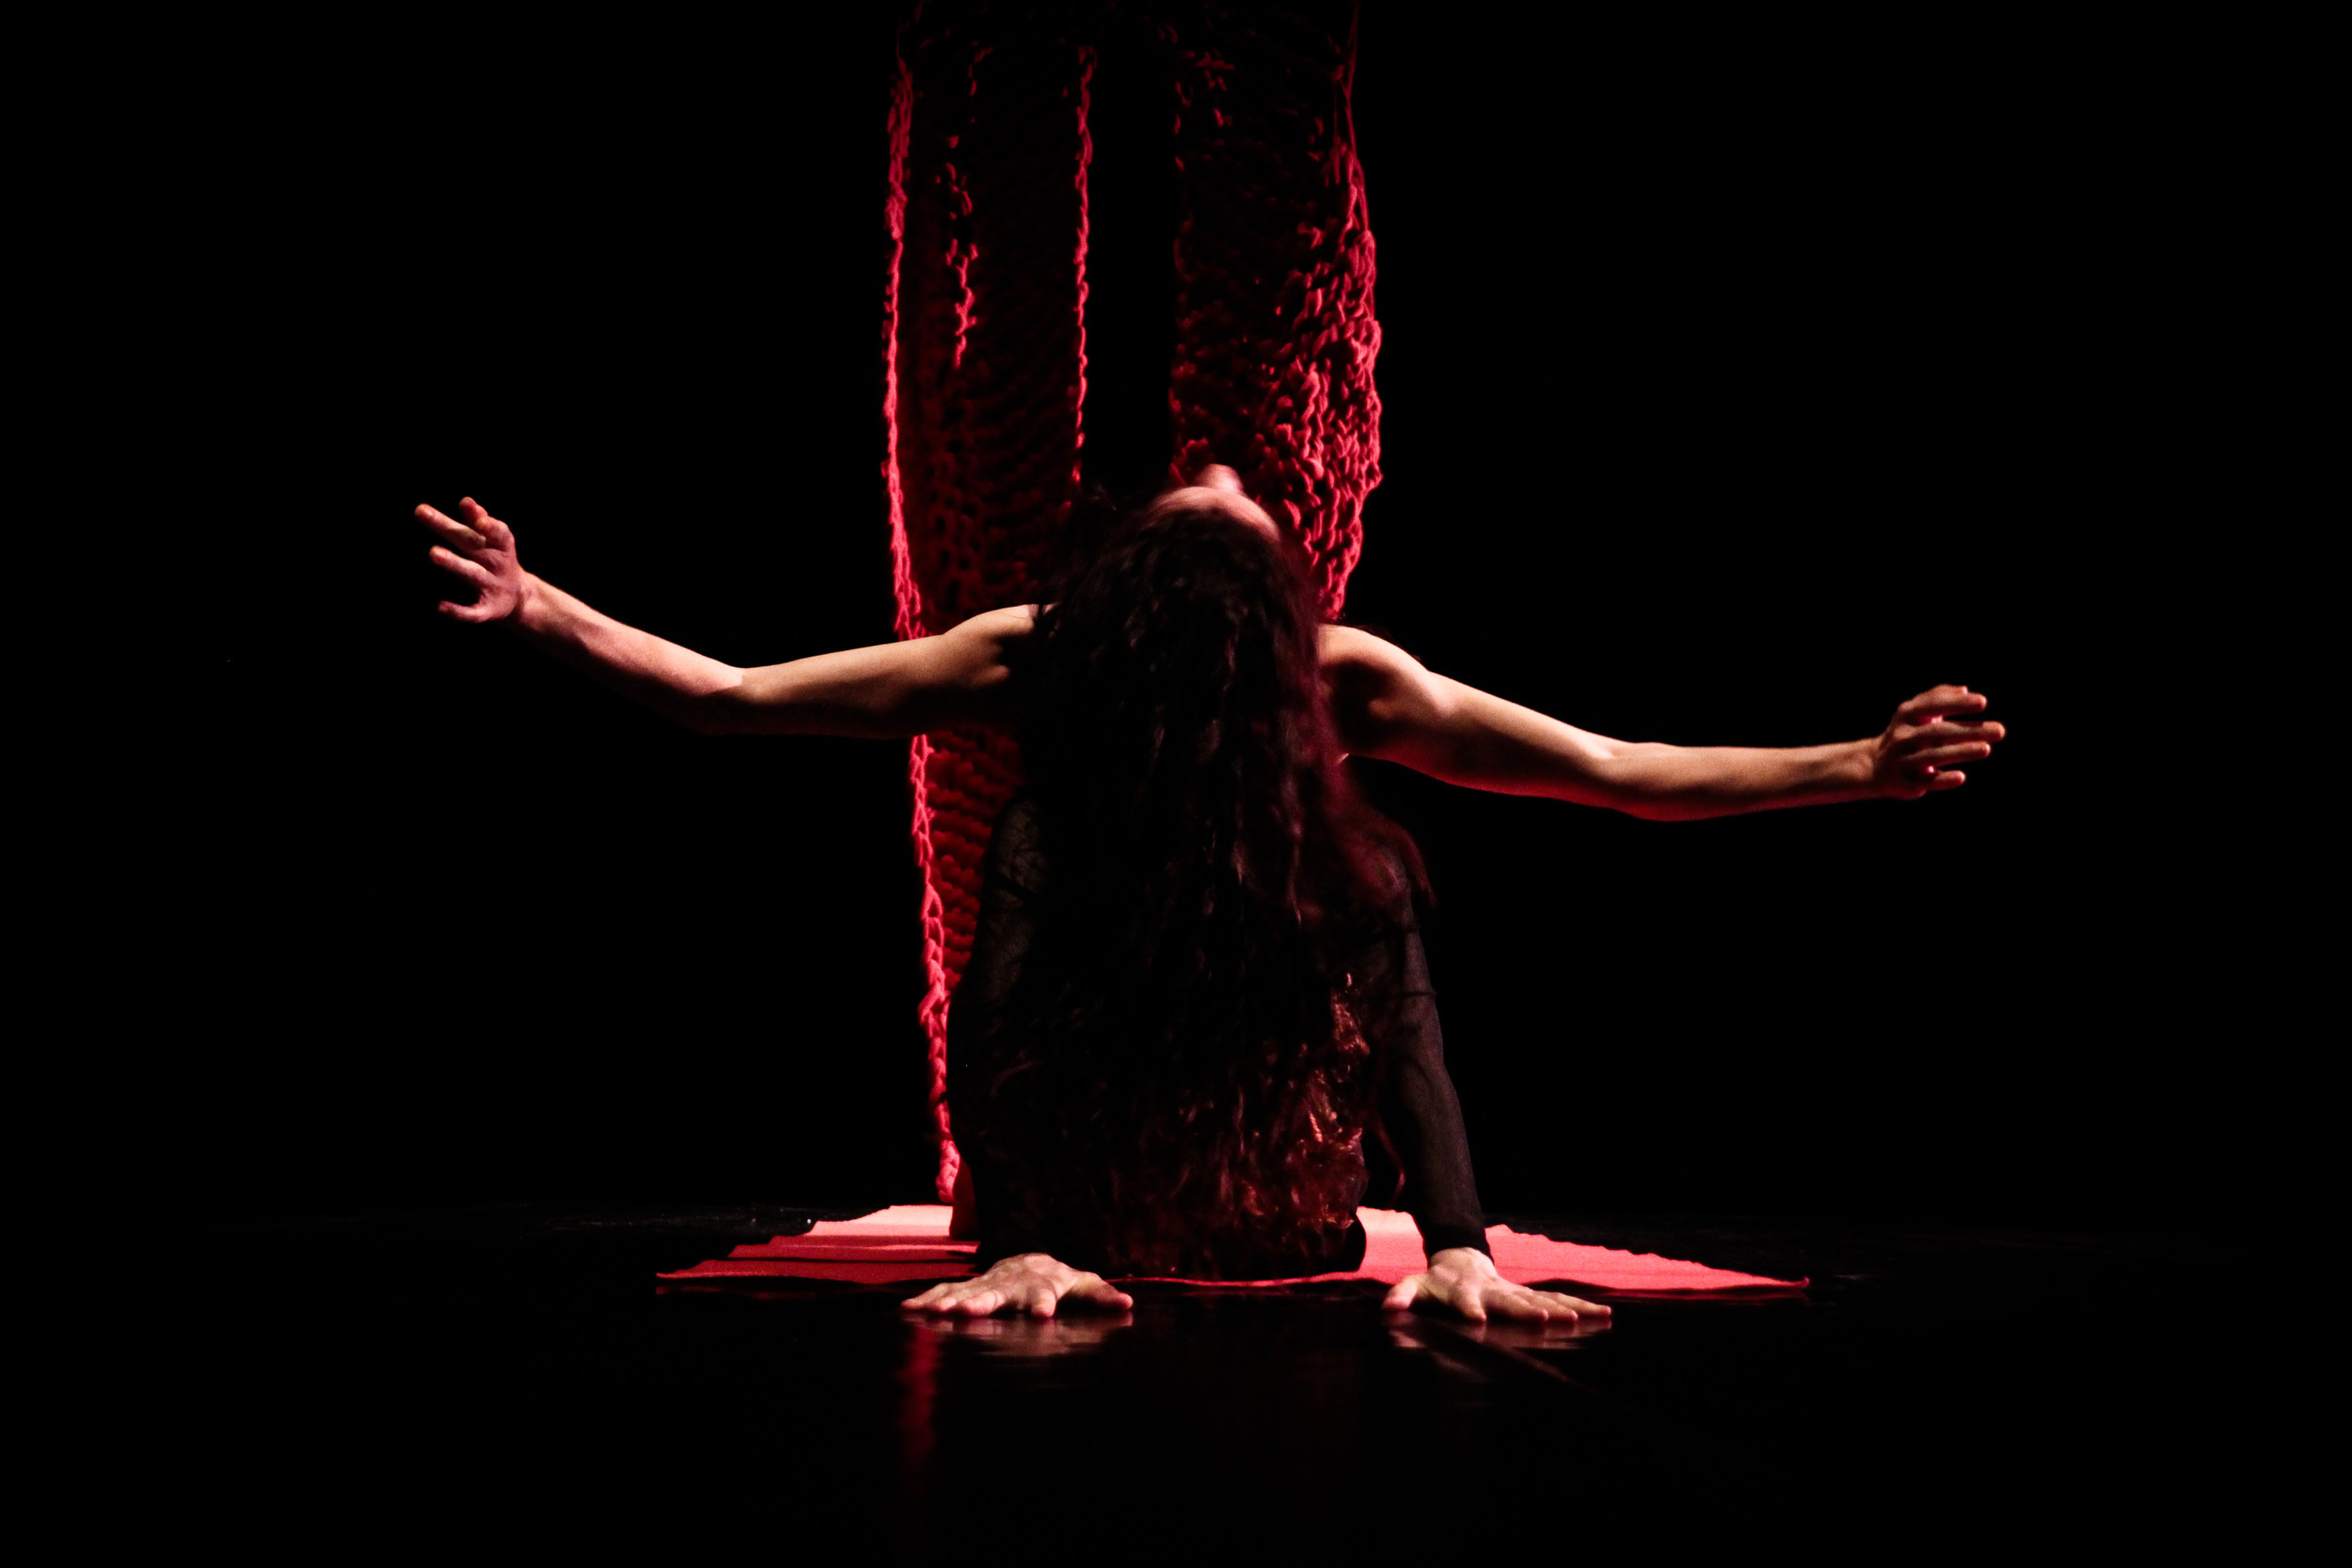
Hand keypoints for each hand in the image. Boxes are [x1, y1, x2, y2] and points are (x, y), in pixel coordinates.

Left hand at [418, 497, 527, 623]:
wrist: (520, 598)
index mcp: (501, 546)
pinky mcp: (487, 610)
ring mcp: (493, 587)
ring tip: (433, 553)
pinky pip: (472, 612)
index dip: (485, 521)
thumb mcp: (493, 541)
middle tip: (422, 512)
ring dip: (454, 563)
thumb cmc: (496, 559)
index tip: (466, 505)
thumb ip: (478, 521)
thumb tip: (466, 501)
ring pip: (472, 574)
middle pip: (474, 545)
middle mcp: (498, 564)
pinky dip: (458, 611)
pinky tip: (440, 607)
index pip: (496, 531)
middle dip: (451, 531)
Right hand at [902, 1253, 1135, 1318]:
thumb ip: (1103, 1296)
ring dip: (949, 1302)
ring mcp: (987, 1284)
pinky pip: (946, 1292)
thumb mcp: (1084, 1286)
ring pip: (966, 1291)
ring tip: (934, 1313)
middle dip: (983, 1302)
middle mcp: (1011, 1284)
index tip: (1042, 1317)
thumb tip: (1129, 1303)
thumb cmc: (1061, 1280)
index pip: (1044, 1295)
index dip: (1043, 1304)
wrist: (1030, 1260)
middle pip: (998, 1294)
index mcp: (1042, 1285)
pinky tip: (906, 1311)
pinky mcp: (969, 1287)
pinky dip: (927, 1300)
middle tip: (968, 1313)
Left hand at [1383, 1247, 1610, 1324]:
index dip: (1470, 1310)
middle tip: (1548, 1321)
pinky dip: (1580, 1307)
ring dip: (1566, 1309)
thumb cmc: (1433, 1283)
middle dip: (1530, 1311)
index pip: (1465, 1302)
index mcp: (1462, 1291)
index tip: (1478, 1321)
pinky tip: (1604, 1314)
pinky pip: (1558, 1300)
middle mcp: (1493, 1290)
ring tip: (1591, 1318)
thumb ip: (1400, 1297)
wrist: (1459, 1261)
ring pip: (1543, 1300)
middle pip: (1512, 1302)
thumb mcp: (1412, 1287)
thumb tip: (1387, 1310)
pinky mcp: (1529, 1296)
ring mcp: (1514, 1292)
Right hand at [1868, 685, 2004, 798]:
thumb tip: (1965, 690)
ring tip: (1986, 749)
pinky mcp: (1906, 782)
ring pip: (1933, 756)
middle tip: (1999, 730)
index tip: (1983, 702)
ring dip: (1960, 752)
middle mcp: (1903, 736)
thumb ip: (1938, 697)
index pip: (1932, 706)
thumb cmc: (1907, 734)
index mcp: (1906, 716)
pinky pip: (1926, 782)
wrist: (1875, 766)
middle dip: (1969, 730)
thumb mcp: (1914, 712)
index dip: (1956, 704)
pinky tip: (1961, 777)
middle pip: (1938, 732)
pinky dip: (1942, 780)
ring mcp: (1903, 760)